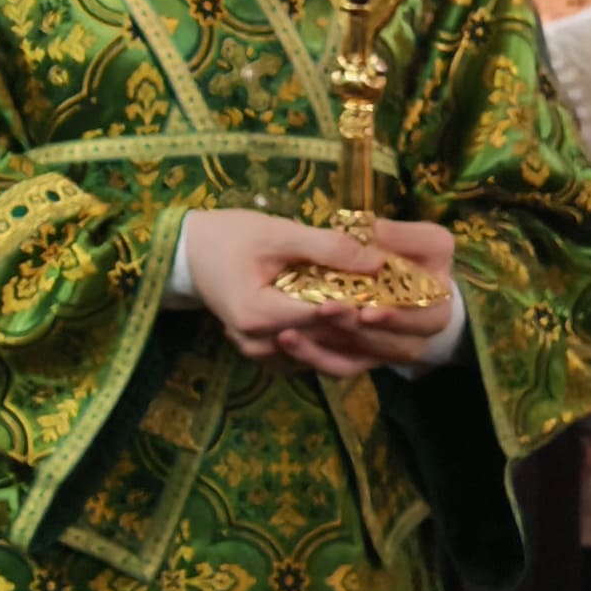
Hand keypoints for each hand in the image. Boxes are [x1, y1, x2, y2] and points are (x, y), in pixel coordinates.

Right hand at [180, 209, 458, 378]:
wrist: (184, 251)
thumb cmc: (227, 236)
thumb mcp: (277, 232)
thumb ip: (327, 247)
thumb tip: (378, 261)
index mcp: (257, 314)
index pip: (323, 317)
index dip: (362, 309)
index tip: (397, 295)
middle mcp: (257, 342)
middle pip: (326, 342)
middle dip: (366, 328)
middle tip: (406, 311)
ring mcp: (258, 351)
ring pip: (319, 357)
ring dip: (355, 344)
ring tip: (391, 328)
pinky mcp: (262, 351)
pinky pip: (307, 358)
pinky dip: (334, 347)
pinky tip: (360, 336)